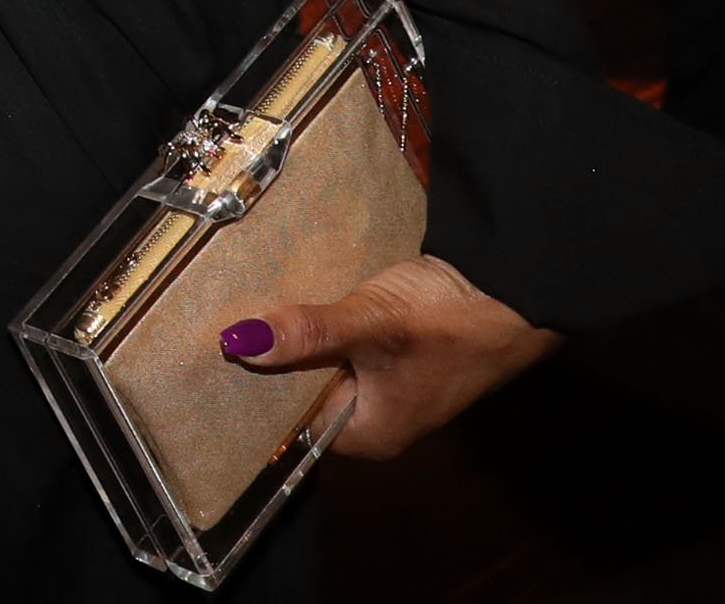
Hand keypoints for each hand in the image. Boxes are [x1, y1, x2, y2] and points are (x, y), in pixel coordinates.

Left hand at [222, 253, 558, 458]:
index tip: (210, 357)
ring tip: (241, 306)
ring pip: (323, 365)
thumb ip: (307, 333)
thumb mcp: (370, 323)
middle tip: (217, 322)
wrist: (515, 290)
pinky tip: (292, 298)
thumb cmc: (446, 319)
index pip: (290, 423)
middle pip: (304, 393)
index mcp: (368, 434)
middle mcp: (377, 421)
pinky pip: (343, 346)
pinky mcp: (398, 354)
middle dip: (269, 359)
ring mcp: (390, 387)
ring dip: (295, 338)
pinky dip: (321, 326)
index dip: (252, 389)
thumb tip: (237, 343)